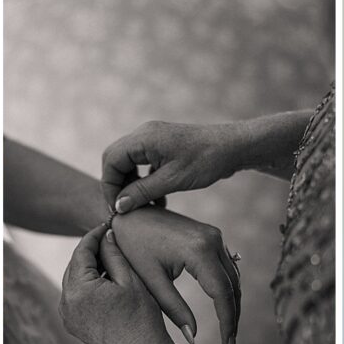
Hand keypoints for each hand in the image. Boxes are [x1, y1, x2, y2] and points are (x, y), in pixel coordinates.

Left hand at [60, 224, 173, 343]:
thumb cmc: (142, 318)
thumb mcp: (130, 280)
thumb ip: (114, 254)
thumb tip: (105, 235)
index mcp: (79, 290)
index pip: (81, 252)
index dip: (94, 236)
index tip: (107, 224)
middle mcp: (66, 303)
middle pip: (74, 265)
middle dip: (90, 251)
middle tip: (108, 238)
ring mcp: (67, 316)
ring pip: (74, 280)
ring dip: (88, 268)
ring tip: (109, 257)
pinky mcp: (73, 325)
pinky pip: (75, 296)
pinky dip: (87, 285)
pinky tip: (104, 279)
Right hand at [101, 121, 242, 212]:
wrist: (233, 147)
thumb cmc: (206, 161)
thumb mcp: (172, 180)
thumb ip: (143, 192)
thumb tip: (118, 206)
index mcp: (144, 138)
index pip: (111, 161)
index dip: (110, 186)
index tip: (117, 209)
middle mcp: (144, 134)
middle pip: (115, 159)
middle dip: (118, 185)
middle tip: (125, 208)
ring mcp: (153, 138)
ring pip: (129, 162)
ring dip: (132, 185)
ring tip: (144, 206)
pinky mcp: (163, 146)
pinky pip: (143, 163)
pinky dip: (144, 181)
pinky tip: (157, 199)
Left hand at [112, 207, 240, 343]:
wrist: (128, 214)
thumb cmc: (132, 246)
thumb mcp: (151, 281)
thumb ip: (174, 309)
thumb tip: (193, 337)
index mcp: (198, 250)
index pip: (222, 294)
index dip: (227, 323)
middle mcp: (213, 240)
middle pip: (233, 287)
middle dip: (233, 318)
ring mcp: (214, 236)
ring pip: (233, 278)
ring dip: (232, 305)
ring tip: (228, 333)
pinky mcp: (211, 236)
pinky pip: (226, 268)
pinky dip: (227, 290)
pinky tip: (223, 309)